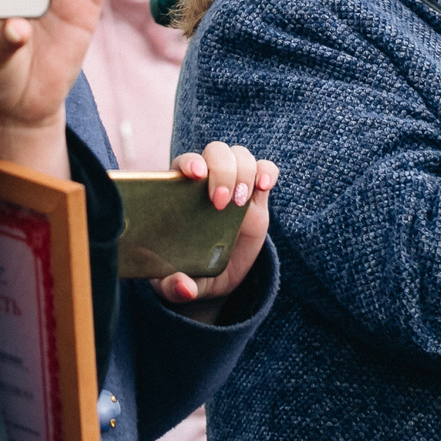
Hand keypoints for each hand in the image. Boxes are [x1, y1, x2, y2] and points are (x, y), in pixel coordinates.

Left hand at [156, 142, 277, 311]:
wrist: (215, 279)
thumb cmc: (188, 274)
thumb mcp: (175, 286)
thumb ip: (173, 287)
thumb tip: (184, 287)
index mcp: (179, 196)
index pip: (184, 163)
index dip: (190, 162)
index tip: (195, 175)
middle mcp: (206, 184)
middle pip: (215, 152)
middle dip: (222, 171)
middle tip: (221, 203)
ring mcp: (233, 188)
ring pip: (240, 156)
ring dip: (244, 171)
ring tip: (241, 203)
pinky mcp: (256, 197)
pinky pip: (265, 169)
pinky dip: (267, 171)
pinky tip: (265, 185)